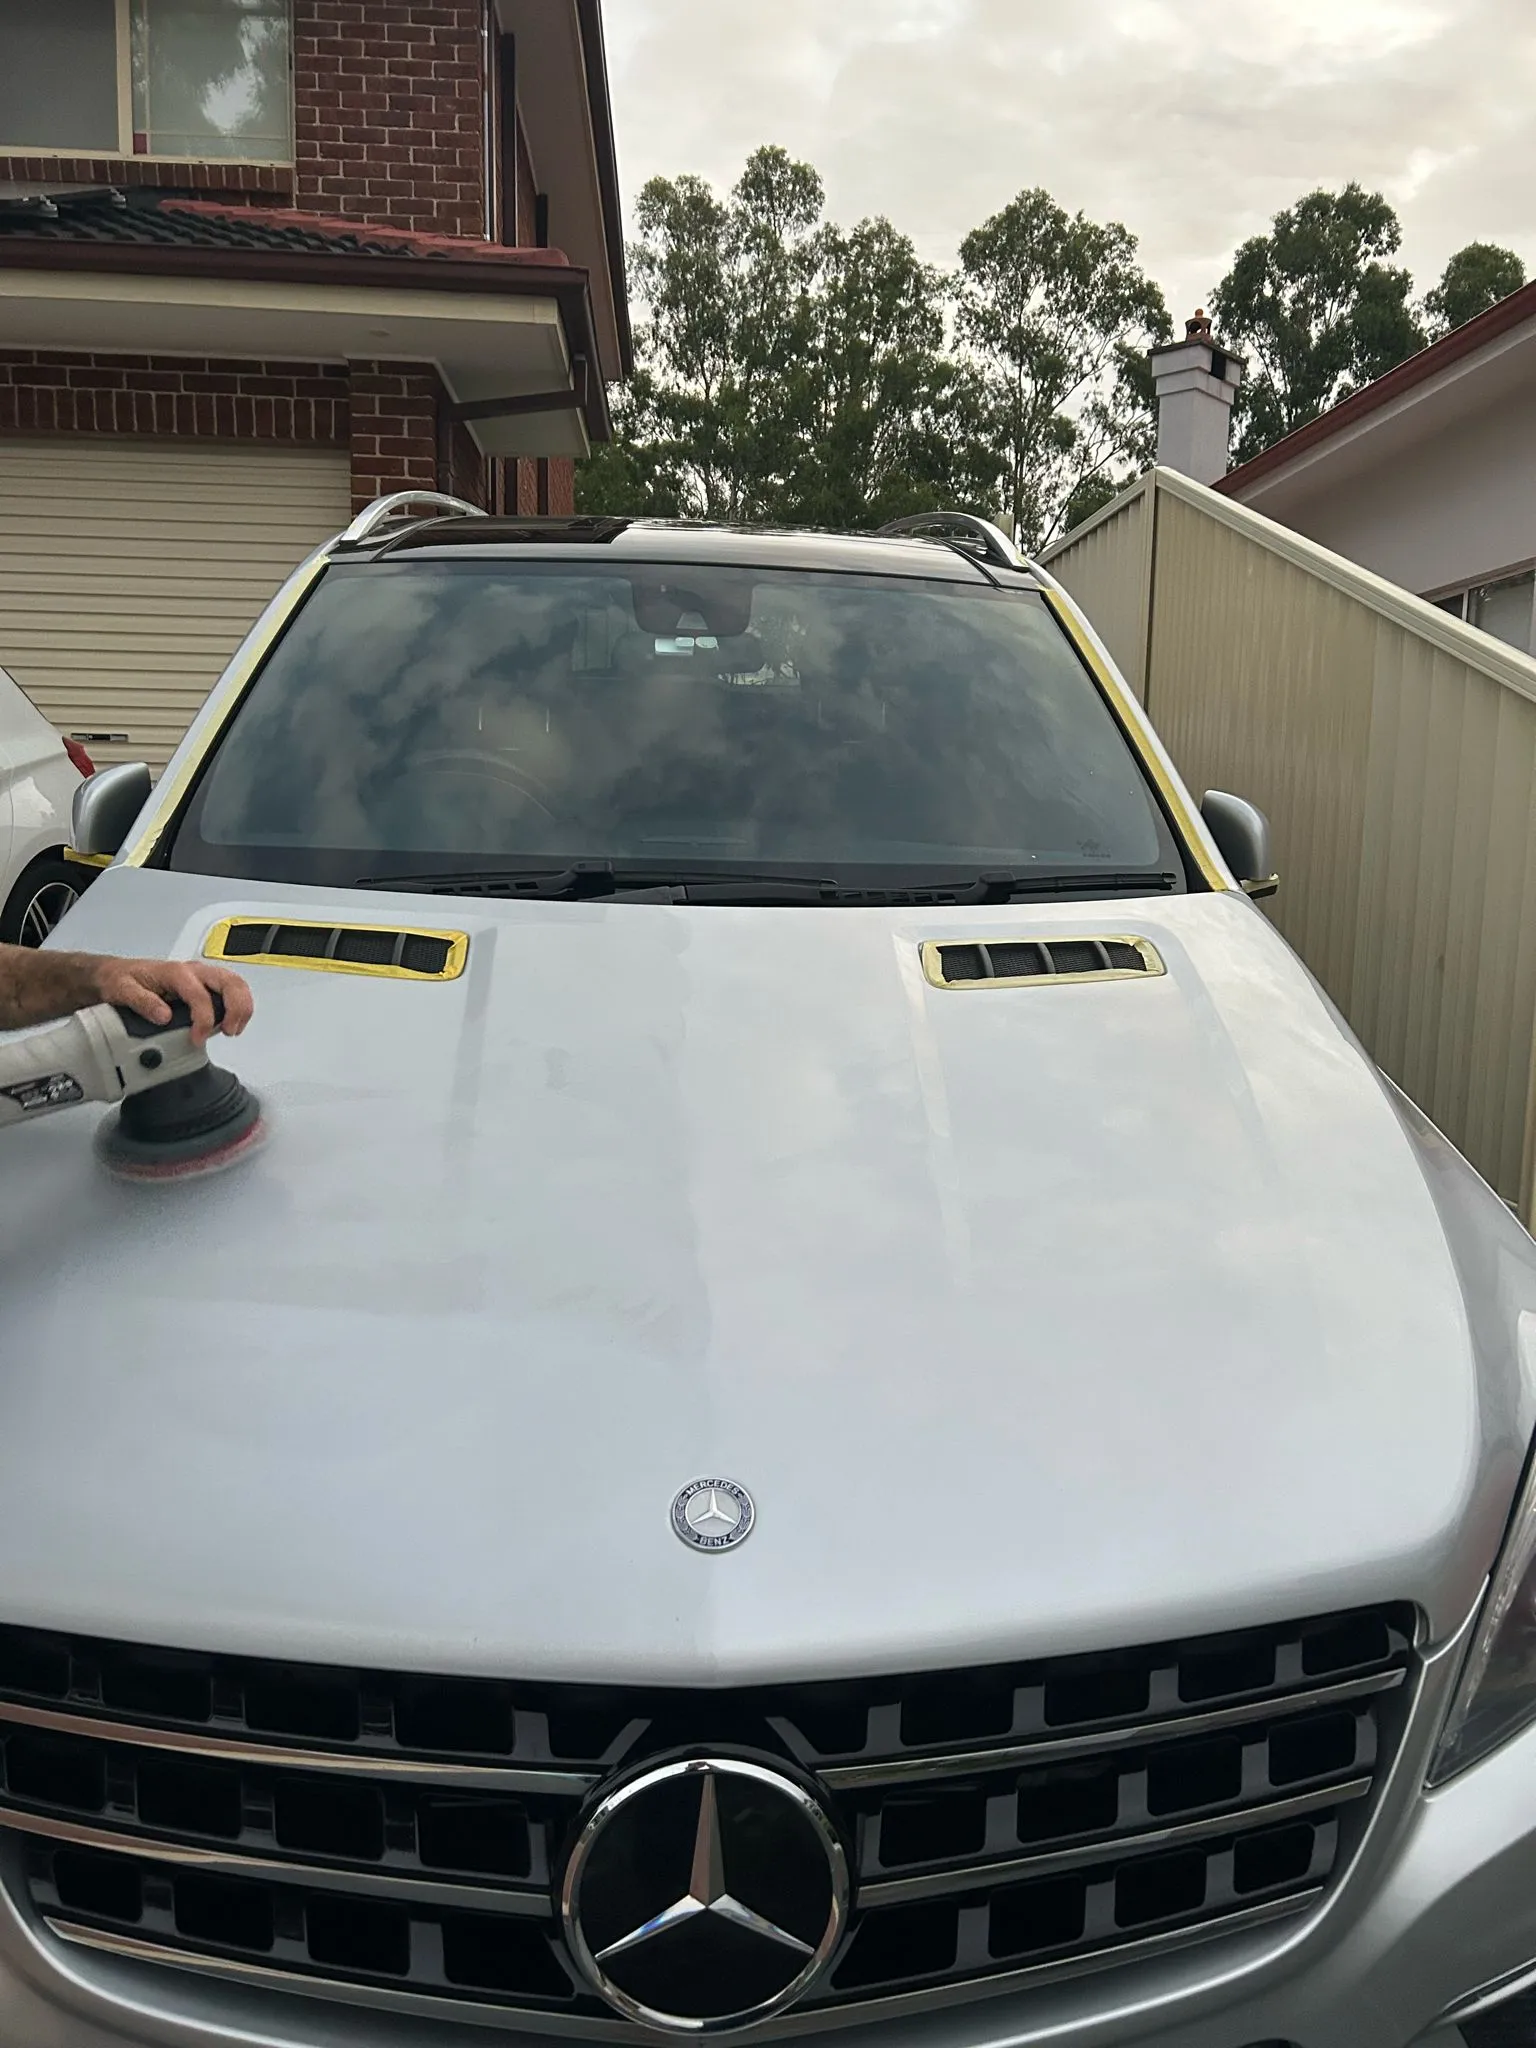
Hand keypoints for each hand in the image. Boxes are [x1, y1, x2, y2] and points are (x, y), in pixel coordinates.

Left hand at [92, 957, 254, 1045]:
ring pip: (236, 985)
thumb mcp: (122, 990)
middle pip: (230, 982)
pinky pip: (231, 991)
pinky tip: (229, 1023)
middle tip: (229, 1031)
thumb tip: (163, 1016)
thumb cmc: (121, 979)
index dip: (204, 1019)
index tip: (197, 1038)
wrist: (116, 974)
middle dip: (237, 1008)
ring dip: (241, 1008)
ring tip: (232, 1029)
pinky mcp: (204, 985)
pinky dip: (237, 1007)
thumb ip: (143, 1002)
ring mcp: (202, 977)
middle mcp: (193, 971)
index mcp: (176, 972)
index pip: (201, 995)